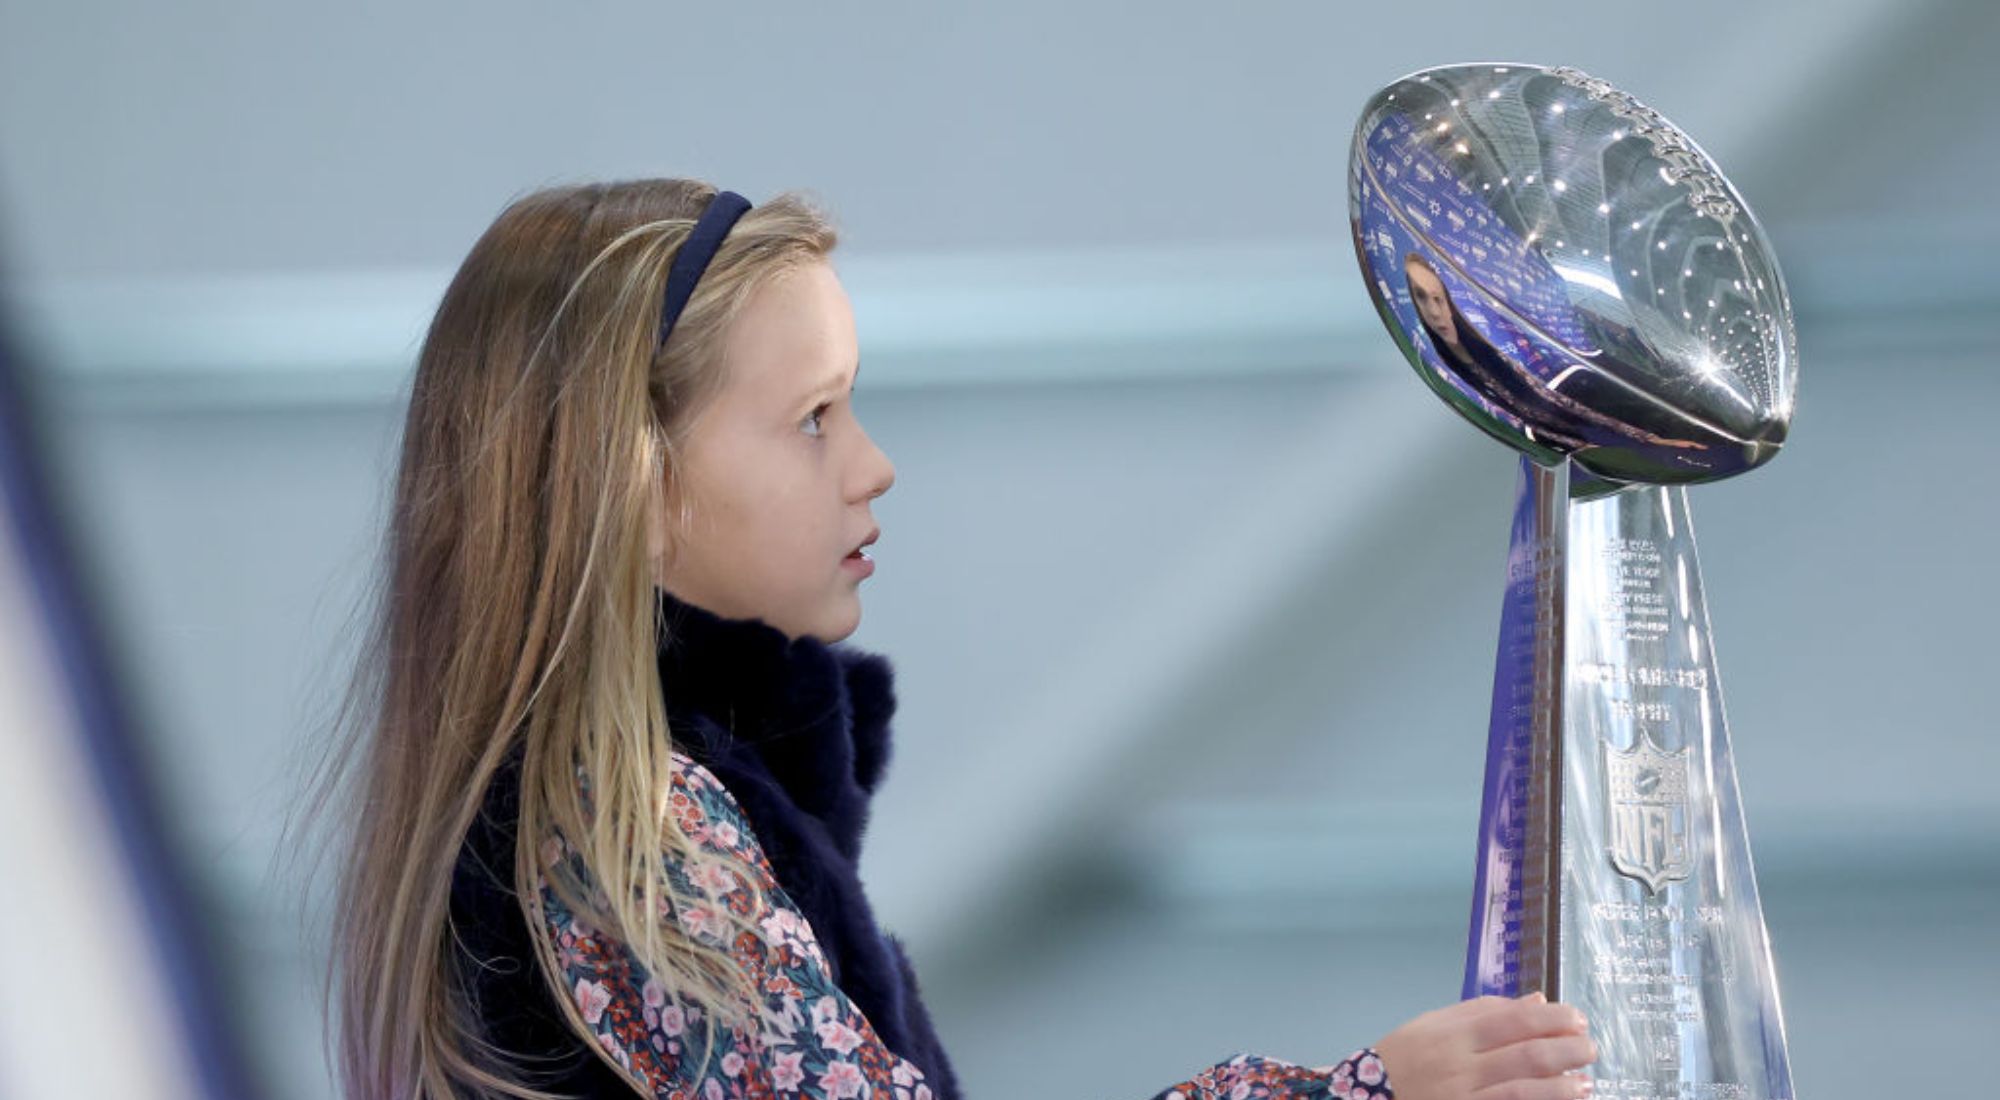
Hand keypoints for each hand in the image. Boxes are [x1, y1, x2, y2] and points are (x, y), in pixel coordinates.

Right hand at [1373, 992, 1595, 1099]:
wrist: (1367, 1098)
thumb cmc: (1403, 1058)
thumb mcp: (1433, 1023)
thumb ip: (1483, 1011)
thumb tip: (1536, 1001)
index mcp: (1452, 1034)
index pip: (1511, 1020)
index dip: (1551, 1018)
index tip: (1576, 1017)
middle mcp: (1459, 1066)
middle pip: (1524, 1054)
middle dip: (1565, 1049)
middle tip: (1590, 1046)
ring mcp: (1463, 1097)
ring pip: (1522, 1089)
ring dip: (1561, 1084)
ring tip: (1585, 1079)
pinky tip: (1563, 1098)